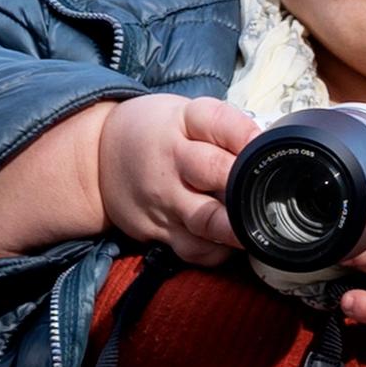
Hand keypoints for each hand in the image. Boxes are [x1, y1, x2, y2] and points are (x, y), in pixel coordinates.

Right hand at [95, 92, 250, 265]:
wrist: (96, 157)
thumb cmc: (153, 133)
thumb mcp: (182, 114)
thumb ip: (224, 129)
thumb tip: (269, 149)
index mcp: (181, 122)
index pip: (218, 122)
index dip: (246, 135)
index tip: (264, 144)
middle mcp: (171, 160)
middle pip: (215, 171)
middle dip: (245, 183)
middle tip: (267, 193)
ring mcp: (162, 198)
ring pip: (207, 221)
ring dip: (236, 228)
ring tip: (255, 229)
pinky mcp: (154, 229)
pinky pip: (193, 249)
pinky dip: (217, 252)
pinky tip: (229, 245)